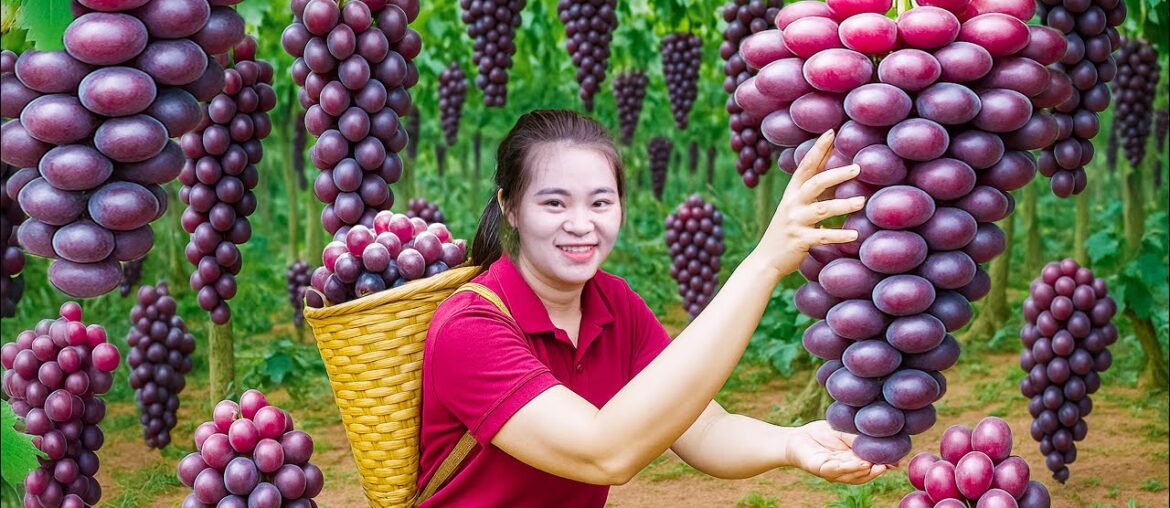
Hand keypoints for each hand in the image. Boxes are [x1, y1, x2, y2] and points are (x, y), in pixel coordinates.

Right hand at [755, 130, 865, 276]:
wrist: (766, 260)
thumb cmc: (788, 231)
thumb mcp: (797, 207)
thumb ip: (814, 190)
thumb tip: (837, 169)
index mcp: (792, 193)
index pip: (805, 166)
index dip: (818, 149)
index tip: (832, 132)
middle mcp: (792, 204)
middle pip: (815, 183)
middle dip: (836, 173)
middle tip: (858, 167)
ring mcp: (795, 222)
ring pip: (821, 209)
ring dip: (843, 204)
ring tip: (862, 201)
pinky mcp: (800, 241)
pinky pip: (822, 236)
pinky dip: (839, 235)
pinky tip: (855, 234)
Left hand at [785, 420, 891, 484]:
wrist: (796, 437)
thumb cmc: (822, 435)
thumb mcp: (847, 434)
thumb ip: (864, 440)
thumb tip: (889, 446)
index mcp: (852, 463)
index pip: (870, 469)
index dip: (881, 466)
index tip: (894, 462)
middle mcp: (843, 471)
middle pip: (861, 476)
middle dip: (873, 472)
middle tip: (884, 466)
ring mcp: (831, 471)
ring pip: (847, 475)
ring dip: (859, 471)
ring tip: (869, 464)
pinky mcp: (817, 468)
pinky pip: (830, 470)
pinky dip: (841, 468)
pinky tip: (850, 463)